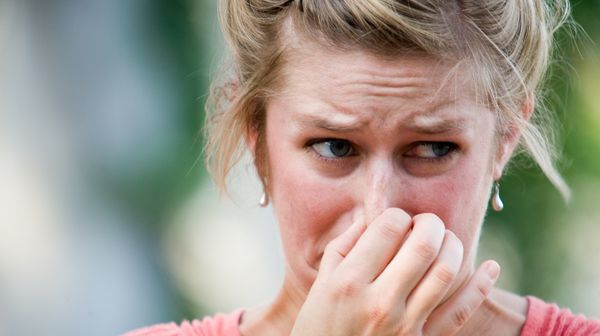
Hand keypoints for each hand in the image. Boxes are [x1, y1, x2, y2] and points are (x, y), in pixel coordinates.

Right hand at [290, 208, 499, 335]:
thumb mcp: (321, 283)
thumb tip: (371, 216)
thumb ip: (344, 246)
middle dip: (430, 223)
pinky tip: (489, 266)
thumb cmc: (319, 326)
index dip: (397, 215)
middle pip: (423, 244)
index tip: (395, 221)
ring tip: (445, 241)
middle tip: (426, 223)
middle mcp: (380, 301)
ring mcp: (405, 325)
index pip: (389, 227)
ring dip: (453, 246)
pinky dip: (480, 286)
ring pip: (446, 272)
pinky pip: (460, 312)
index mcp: (350, 281)